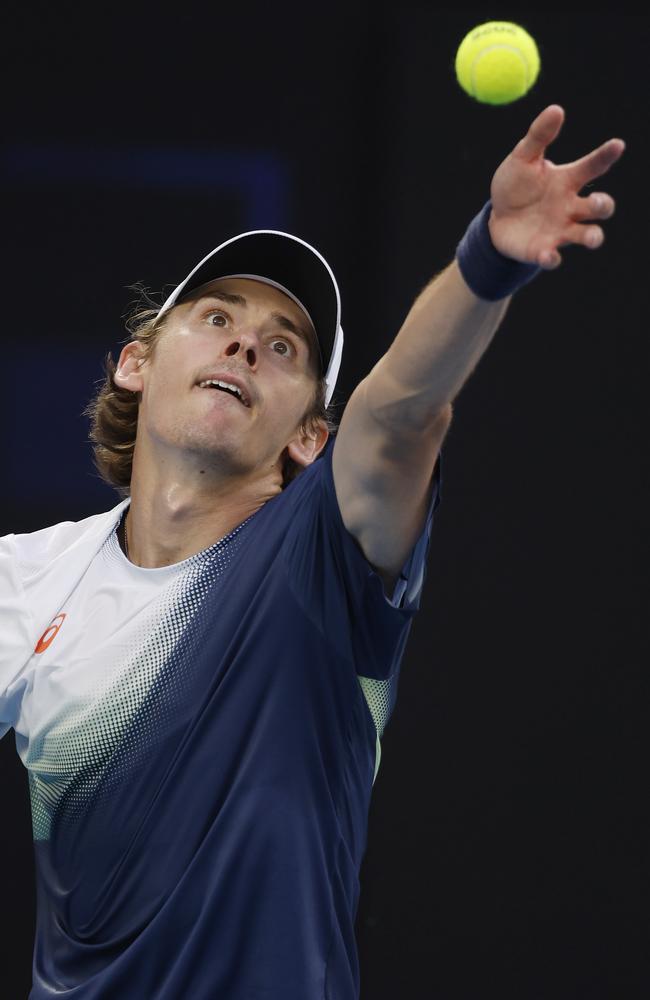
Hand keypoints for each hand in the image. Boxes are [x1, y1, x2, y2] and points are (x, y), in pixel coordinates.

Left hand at [488, 105, 624, 268]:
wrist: (496, 219)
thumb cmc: (516, 186)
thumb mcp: (522, 158)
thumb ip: (538, 137)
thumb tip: (556, 109)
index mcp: (567, 180)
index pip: (592, 167)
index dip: (605, 156)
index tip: (617, 144)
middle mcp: (570, 207)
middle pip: (597, 207)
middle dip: (602, 205)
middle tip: (598, 202)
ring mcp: (559, 230)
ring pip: (586, 235)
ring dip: (592, 237)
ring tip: (594, 238)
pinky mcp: (543, 250)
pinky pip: (553, 256)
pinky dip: (552, 257)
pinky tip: (549, 255)